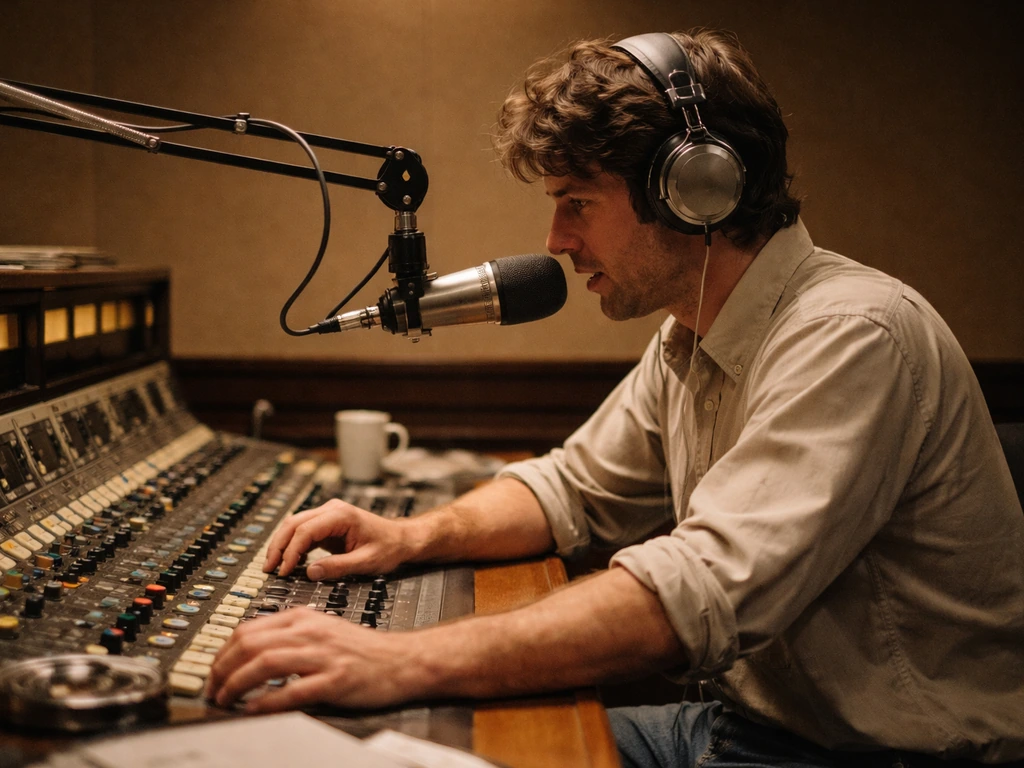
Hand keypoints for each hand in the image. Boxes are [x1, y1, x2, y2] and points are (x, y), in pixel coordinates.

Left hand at [206, 607, 421, 711]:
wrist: (401, 660)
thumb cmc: (362, 650)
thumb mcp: (322, 629)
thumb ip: (289, 635)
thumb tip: (249, 653)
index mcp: (303, 617)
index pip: (247, 629)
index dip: (222, 653)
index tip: (214, 671)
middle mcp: (310, 632)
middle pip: (249, 644)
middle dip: (221, 669)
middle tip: (212, 688)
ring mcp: (322, 655)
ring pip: (264, 663)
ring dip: (236, 685)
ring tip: (224, 700)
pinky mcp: (334, 680)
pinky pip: (291, 691)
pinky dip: (266, 702)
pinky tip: (253, 711)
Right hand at [263, 499, 413, 579]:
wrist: (402, 539)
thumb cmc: (389, 547)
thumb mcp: (366, 562)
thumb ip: (338, 567)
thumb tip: (309, 573)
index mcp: (341, 515)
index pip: (306, 530)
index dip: (291, 551)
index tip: (284, 571)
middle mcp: (332, 510)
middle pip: (294, 523)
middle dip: (278, 546)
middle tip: (268, 568)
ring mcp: (328, 515)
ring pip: (295, 525)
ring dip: (282, 545)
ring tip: (272, 567)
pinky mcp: (327, 524)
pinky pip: (303, 532)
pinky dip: (292, 546)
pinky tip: (287, 562)